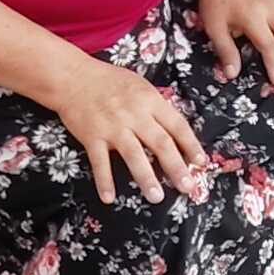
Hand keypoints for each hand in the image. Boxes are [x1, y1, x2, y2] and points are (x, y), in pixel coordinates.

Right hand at [46, 50, 208, 205]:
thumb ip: (156, 107)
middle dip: (176, 167)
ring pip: (134, 155)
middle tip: (187, 187)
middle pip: (161, 144)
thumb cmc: (109, 81)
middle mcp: (134, 114)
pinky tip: (109, 198)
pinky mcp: (91, 136)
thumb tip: (175, 131)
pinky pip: (100, 162)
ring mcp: (112, 127)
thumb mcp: (139, 86)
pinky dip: (104, 181)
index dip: (191, 145)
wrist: (72, 76)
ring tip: (156, 198)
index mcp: (149, 100)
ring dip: (146, 178)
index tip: (201, 163)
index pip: (177, 125)